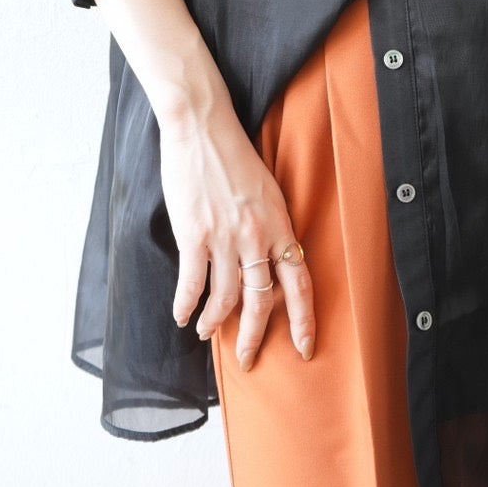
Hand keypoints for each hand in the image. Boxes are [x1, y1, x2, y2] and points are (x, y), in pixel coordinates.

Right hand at [157, 96, 315, 371]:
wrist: (202, 126)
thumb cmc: (233, 154)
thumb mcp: (266, 190)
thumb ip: (270, 225)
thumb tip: (268, 259)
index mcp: (279, 224)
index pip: (300, 282)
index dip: (303, 319)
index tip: (305, 347)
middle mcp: (257, 236)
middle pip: (262, 300)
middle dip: (255, 336)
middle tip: (249, 360)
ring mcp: (225, 237)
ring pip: (226, 297)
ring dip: (216, 321)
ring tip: (209, 333)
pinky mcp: (194, 234)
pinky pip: (193, 283)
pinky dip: (187, 305)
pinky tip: (183, 316)